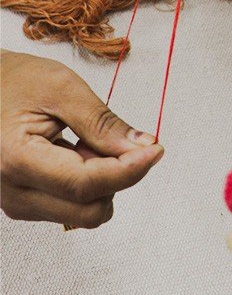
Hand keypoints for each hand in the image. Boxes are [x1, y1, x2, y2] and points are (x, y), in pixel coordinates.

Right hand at [1, 50, 162, 227]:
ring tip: (82, 140)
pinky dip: (87, 182)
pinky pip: (72, 207)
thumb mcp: (61, 87)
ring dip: (101, 180)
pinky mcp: (25, 203)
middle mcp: (13, 192)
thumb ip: (102, 122)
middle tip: (112, 139)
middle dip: (115, 177)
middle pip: (89, 210)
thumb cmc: (14, 81)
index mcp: (17, 160)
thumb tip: (142, 147)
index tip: (154, 149)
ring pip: (84, 214)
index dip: (130, 170)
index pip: (87, 184)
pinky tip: (74, 152)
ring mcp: (17, 203)